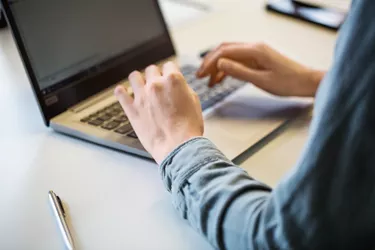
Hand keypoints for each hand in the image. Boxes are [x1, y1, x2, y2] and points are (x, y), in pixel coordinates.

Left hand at [114, 62, 203, 163]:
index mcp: (173, 80)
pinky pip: (120, 93)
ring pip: (134, 76)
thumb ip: (183, 89)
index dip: (170, 72)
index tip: (169, 76)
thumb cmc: (188, 128)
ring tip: (140, 86)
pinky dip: (121, 92)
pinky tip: (124, 93)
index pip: (169, 65)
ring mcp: (142, 96)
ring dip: (138, 80)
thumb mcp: (194, 102)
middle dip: (155, 76)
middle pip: (151, 70)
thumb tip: (178, 86)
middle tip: (157, 85)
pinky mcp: (132, 109)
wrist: (178, 147)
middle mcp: (156, 85)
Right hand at [197, 42, 324, 96]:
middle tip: (200, 75)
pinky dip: (227, 69)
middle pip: (225, 50)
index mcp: (255, 50)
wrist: (306, 82)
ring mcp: (256, 53)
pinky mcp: (258, 59)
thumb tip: (220, 64)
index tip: (201, 73)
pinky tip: (221, 79)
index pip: (225, 51)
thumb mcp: (261, 80)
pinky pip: (238, 61)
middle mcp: (254, 48)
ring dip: (218, 67)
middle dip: (210, 62)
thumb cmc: (288, 82)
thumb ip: (239, 71)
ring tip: (209, 81)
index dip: (210, 62)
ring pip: (230, 56)